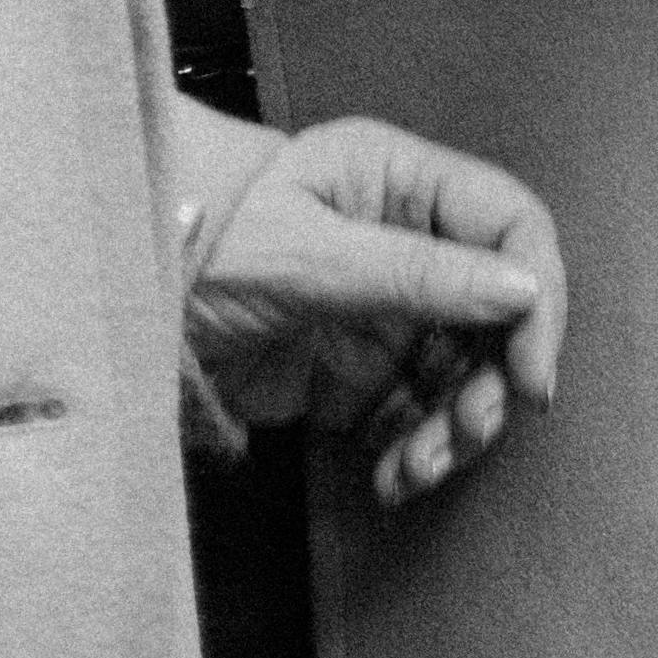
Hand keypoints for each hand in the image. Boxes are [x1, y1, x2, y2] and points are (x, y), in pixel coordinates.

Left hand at [185, 116, 567, 507]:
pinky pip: (414, 415)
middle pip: (498, 313)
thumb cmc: (198, 239)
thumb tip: (522, 289)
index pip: (510, 224)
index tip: (529, 374)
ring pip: (463, 373)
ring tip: (419, 466)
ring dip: (456, 428)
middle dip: (493, 380)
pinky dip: (415, 451)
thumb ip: (415, 273)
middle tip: (468, 432)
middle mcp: (403, 242)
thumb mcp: (307, 254)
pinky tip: (394, 477)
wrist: (118, 296)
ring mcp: (383, 309)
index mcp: (397, 180)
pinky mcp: (355, 370)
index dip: (539, 296)